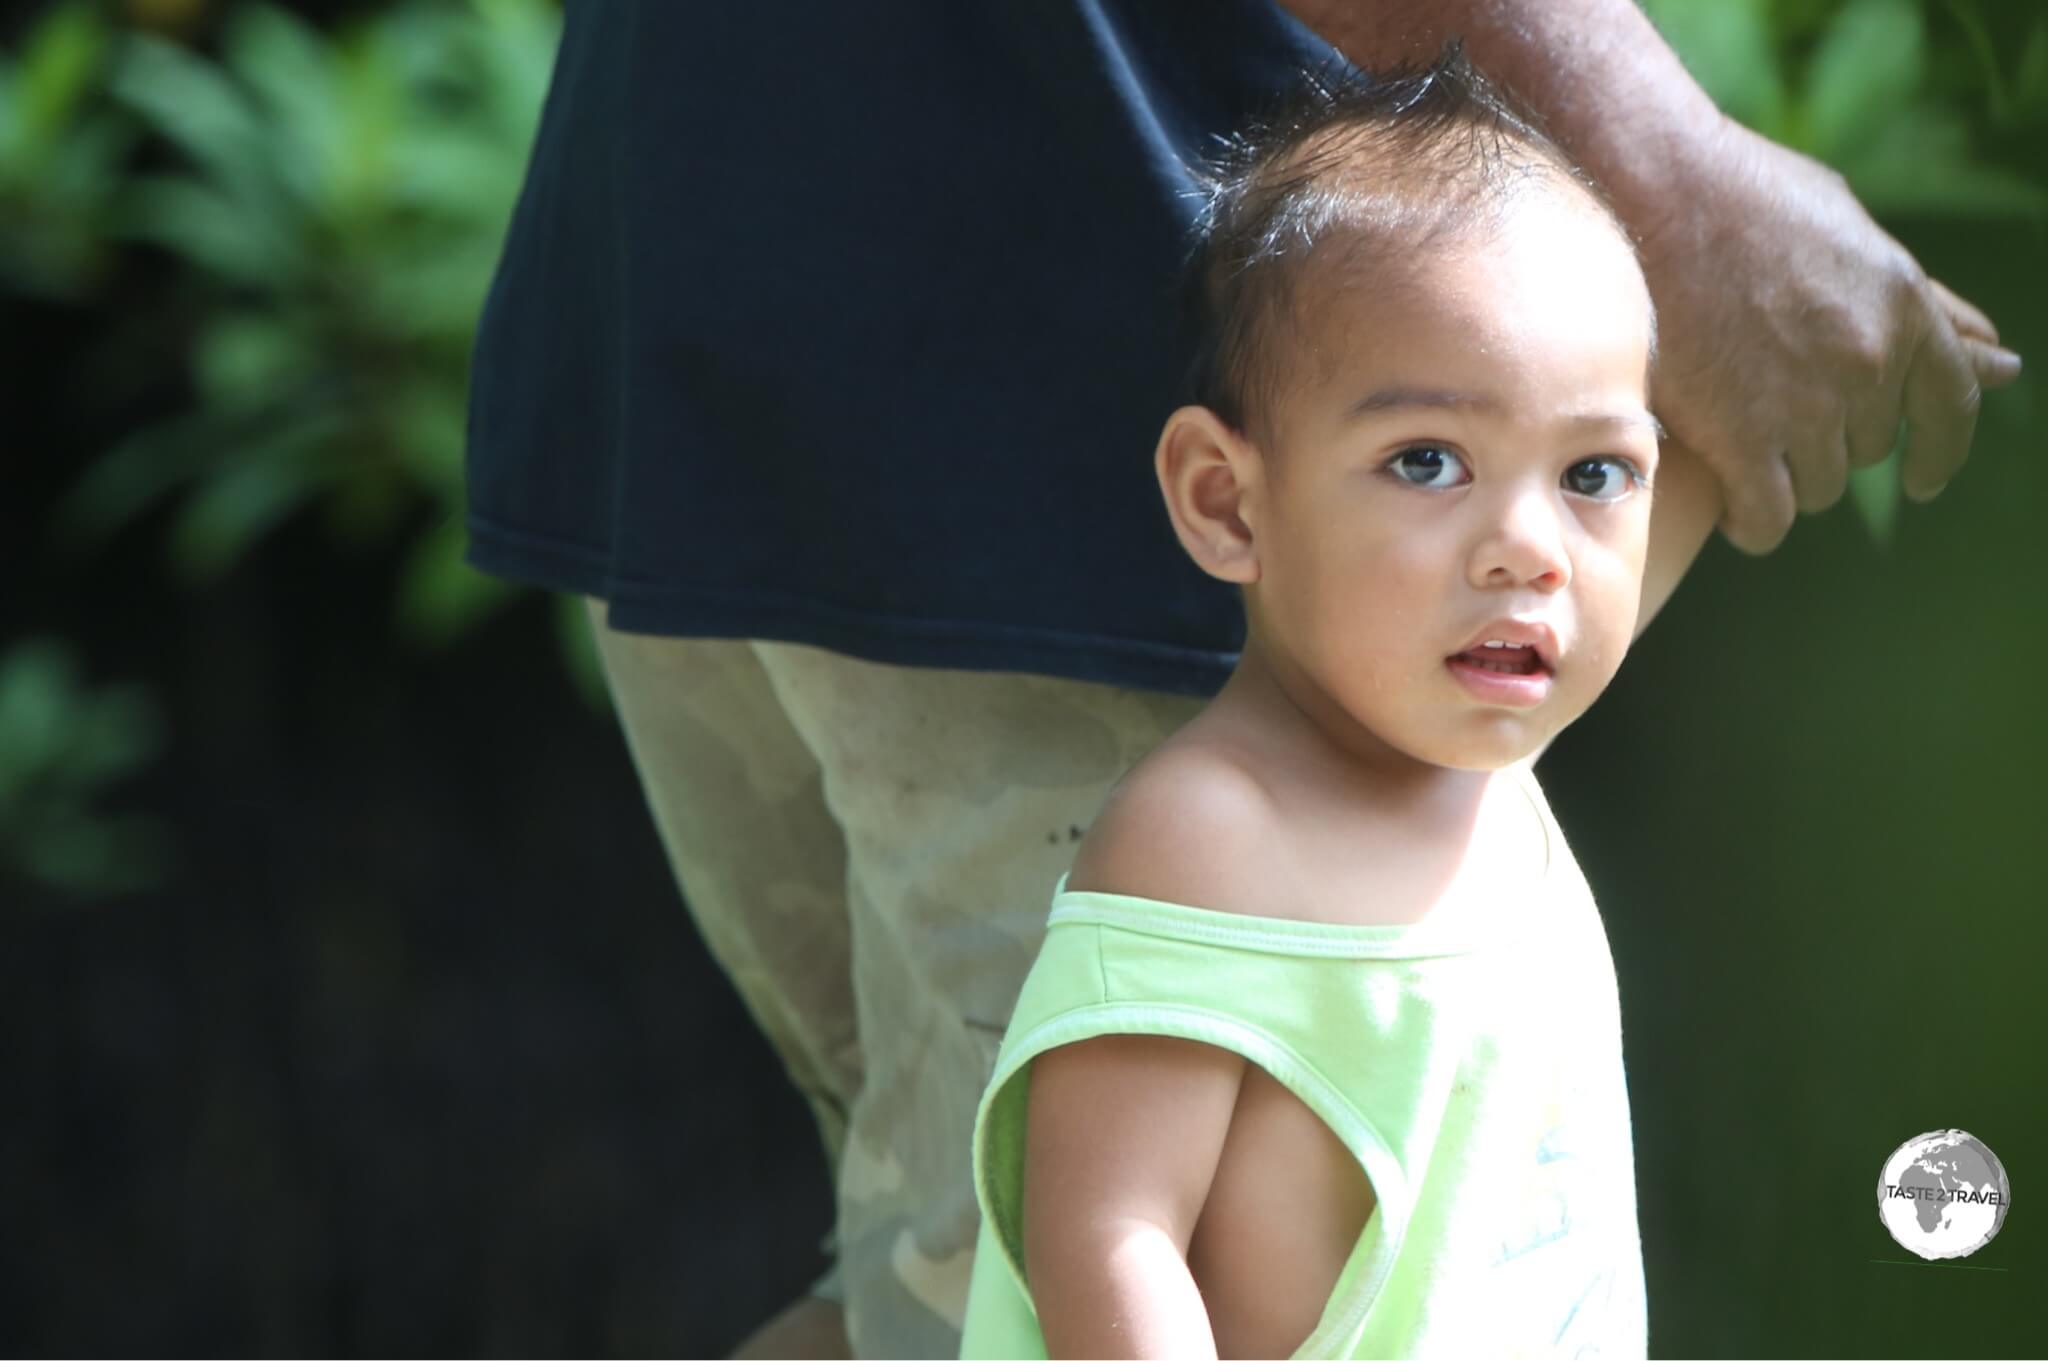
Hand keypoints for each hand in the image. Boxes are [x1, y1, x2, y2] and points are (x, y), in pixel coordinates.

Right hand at [1636, 118, 2022, 552]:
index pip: (1950, 403)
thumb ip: (1921, 307)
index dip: (1940, 451)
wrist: (1652, 193)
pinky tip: (1732, 503)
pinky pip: (1768, 518)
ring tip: (1739, 447)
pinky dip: (1753, 522)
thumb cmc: (1743, 200)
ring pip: (1819, 486)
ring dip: (1785, 478)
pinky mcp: (1740, 436)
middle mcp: (1867, 359)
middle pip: (1866, 448)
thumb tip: (2004, 361)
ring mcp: (1805, 402)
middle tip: (1767, 409)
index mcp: (1903, 305)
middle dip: (1827, 440)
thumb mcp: (1850, 236)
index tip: (1921, 478)